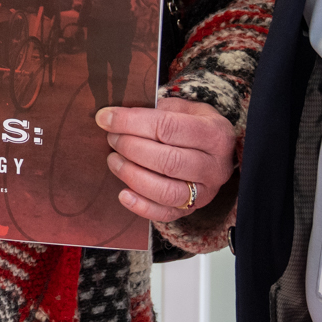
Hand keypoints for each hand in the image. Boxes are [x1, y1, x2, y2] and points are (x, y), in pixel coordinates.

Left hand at [99, 94, 236, 224]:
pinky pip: (164, 213)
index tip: (106, 118)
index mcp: (215, 133)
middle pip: (168, 161)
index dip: (131, 122)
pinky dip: (140, 205)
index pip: (168, 127)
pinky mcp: (192, 209)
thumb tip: (115, 116)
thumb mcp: (183, 108)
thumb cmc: (192, 125)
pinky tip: (123, 193)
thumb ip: (155, 110)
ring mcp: (205, 191)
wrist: (214, 151)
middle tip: (112, 138)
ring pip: (165, 190)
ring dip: (132, 175)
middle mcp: (214, 165)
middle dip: (131, 148)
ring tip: (113, 160)